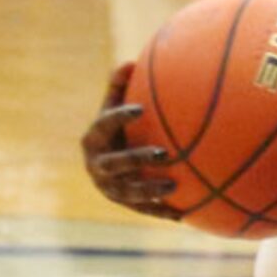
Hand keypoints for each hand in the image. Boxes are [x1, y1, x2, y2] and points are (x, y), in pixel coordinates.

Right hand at [80, 62, 181, 220]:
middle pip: (114, 164)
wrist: (105, 165)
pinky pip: (142, 210)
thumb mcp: (112, 109)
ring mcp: (108, 188)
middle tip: (162, 153)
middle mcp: (96, 166)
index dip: (119, 117)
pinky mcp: (123, 204)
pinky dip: (161, 212)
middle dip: (135, 160)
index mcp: (93, 139)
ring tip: (173, 186)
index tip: (140, 109)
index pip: (104, 125)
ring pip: (127, 193)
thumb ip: (118, 88)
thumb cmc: (117, 129)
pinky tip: (183, 214)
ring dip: (149, 191)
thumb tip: (129, 61)